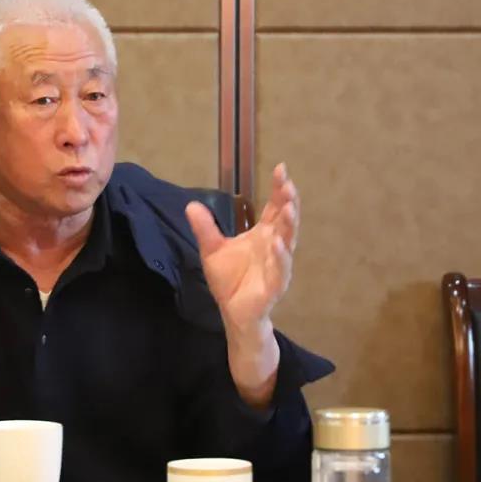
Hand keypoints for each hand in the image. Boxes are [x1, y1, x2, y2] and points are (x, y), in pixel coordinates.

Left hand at [185, 163, 297, 331]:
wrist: (232, 312)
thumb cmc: (229, 280)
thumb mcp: (212, 250)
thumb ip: (205, 228)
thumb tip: (191, 204)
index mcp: (263, 234)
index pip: (274, 207)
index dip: (279, 189)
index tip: (280, 169)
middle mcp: (275, 247)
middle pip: (286, 221)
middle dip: (288, 203)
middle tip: (288, 184)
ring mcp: (277, 265)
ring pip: (288, 243)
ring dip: (290, 226)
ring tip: (289, 208)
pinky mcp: (274, 285)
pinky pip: (280, 270)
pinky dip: (280, 257)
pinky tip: (277, 244)